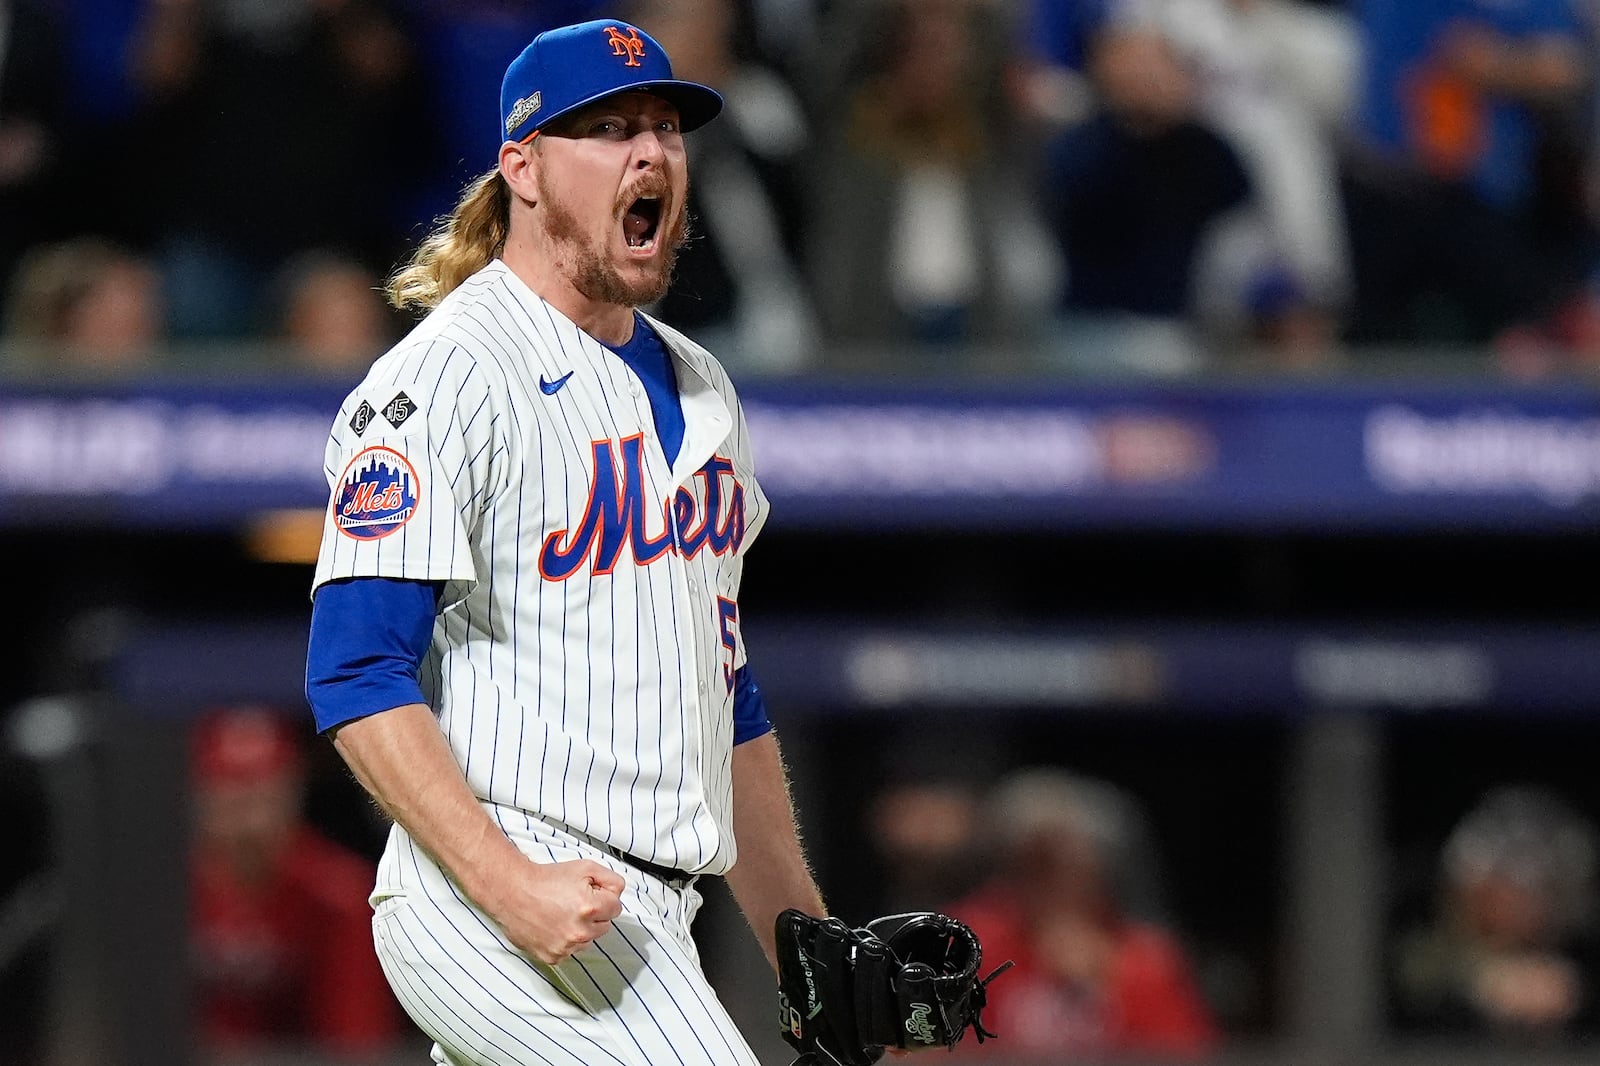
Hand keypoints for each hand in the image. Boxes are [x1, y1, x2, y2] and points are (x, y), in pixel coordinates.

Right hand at [488, 859, 624, 964]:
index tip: (591, 894)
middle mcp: (579, 931)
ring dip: (581, 929)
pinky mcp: (553, 957)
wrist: (513, 892)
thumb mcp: (584, 868)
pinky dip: (566, 941)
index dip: (604, 897)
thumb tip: (619, 893)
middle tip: (574, 902)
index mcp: (590, 907)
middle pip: (604, 925)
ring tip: (561, 914)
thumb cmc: (546, 879)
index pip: (616, 908)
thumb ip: (611, 880)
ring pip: (588, 940)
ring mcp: (566, 947)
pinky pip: (571, 951)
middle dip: (595, 914)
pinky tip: (554, 926)